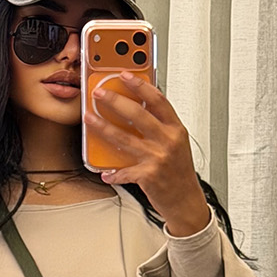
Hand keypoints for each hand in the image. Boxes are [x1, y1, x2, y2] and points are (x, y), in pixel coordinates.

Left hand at [86, 72, 210, 234]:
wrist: (186, 201)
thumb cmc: (180, 174)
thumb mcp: (176, 144)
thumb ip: (160, 127)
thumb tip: (136, 110)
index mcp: (175, 129)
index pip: (157, 100)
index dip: (140, 85)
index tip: (124, 74)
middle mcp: (167, 141)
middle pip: (137, 113)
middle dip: (114, 100)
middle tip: (99, 93)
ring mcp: (157, 158)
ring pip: (124, 138)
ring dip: (103, 127)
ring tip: (90, 118)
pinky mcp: (147, 176)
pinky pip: (123, 171)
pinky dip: (113, 173)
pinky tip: (105, 172)